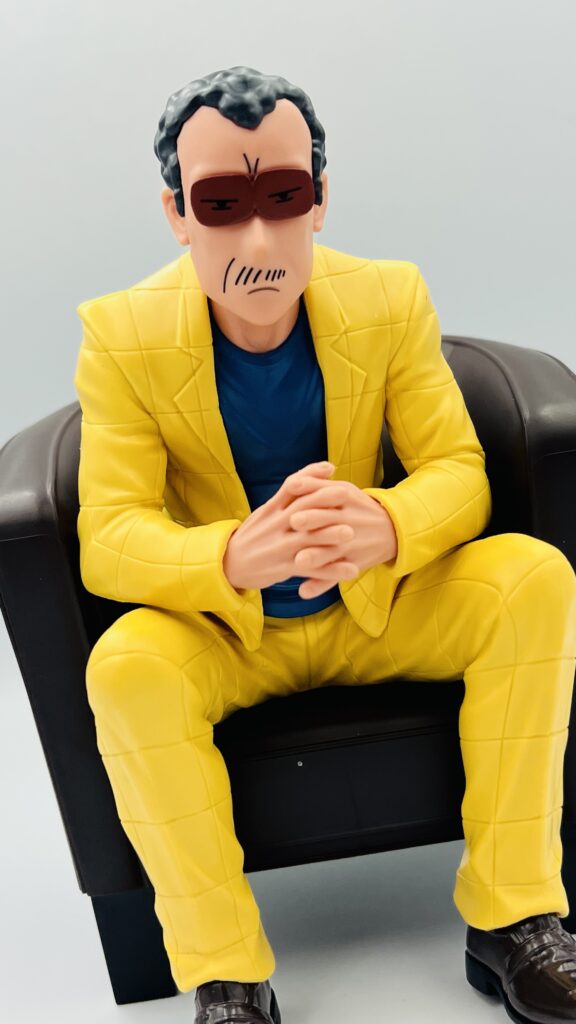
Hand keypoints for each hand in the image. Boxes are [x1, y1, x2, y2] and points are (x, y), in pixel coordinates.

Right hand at [222, 461, 360, 592]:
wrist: (228, 563)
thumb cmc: (253, 536)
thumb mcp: (264, 513)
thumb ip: (284, 498)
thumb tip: (305, 478)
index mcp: (270, 510)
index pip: (291, 486)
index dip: (310, 475)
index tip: (331, 467)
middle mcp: (274, 525)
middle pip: (301, 508)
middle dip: (324, 499)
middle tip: (347, 494)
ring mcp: (279, 547)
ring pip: (306, 538)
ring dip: (329, 535)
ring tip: (350, 533)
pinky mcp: (283, 568)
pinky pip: (310, 568)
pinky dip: (331, 570)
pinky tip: (350, 570)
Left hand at [285, 474, 397, 598]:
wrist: (392, 530)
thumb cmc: (355, 506)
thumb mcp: (342, 490)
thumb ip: (316, 484)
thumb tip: (291, 483)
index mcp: (345, 497)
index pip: (326, 492)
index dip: (308, 491)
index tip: (290, 490)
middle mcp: (349, 520)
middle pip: (329, 519)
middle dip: (312, 519)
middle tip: (293, 521)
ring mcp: (352, 544)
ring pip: (332, 550)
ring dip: (316, 556)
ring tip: (299, 561)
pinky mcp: (353, 564)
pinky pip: (335, 576)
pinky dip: (320, 585)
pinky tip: (304, 591)